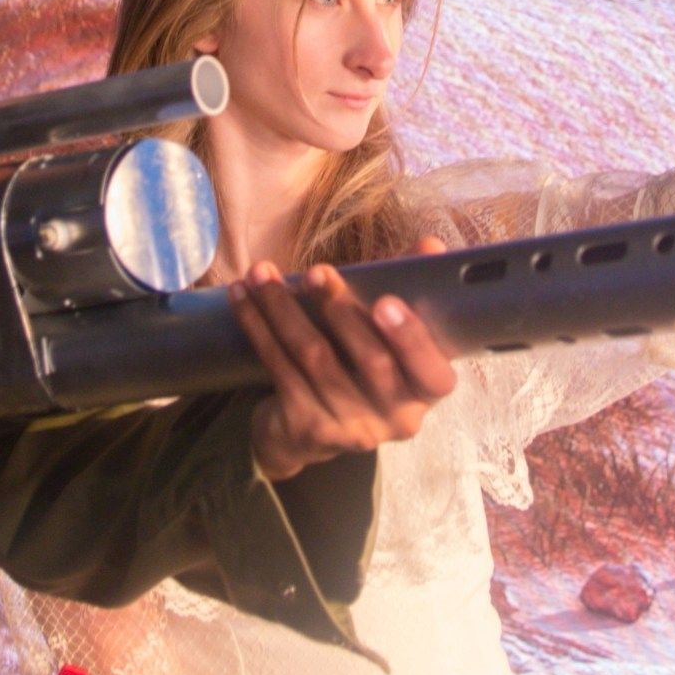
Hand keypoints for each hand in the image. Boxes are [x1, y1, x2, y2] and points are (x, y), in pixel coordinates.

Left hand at [236, 245, 457, 481]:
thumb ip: (413, 291)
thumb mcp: (393, 334)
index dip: (411, 339)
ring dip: (284, 309)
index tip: (385, 301)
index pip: (432, 372)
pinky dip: (257, 326)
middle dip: (339, 310)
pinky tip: (242, 296)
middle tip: (316, 272)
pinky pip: (279, 367)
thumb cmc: (364, 366)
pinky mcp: (305, 425)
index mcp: (426, 391)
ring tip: (263, 273)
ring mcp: (349, 427)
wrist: (314, 430)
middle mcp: (396, 418)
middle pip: (369, 362)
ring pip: (314, 358)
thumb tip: (429, 244)